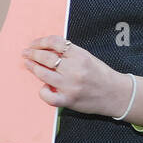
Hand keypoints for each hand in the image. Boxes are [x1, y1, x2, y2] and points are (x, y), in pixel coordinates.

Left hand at [21, 36, 140, 118]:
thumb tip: (45, 48)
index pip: (55, 42)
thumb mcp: (87, 57)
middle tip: (26, 53)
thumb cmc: (100, 74)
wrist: (116, 94)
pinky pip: (48, 96)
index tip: (34, 44)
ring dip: (33, 67)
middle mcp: (74, 69)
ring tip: (28, 64)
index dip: (40, 42)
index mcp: (80, 55)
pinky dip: (43, 91)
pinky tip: (43, 87)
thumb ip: (69, 52)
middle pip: (46, 57)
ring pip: (43, 74)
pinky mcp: (68, 100)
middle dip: (32, 53)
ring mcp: (70, 86)